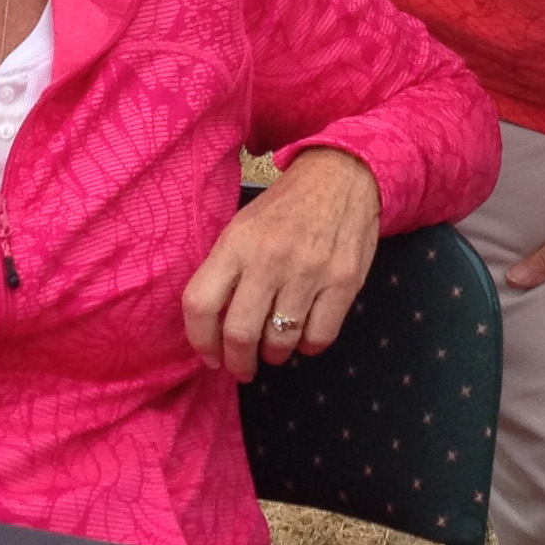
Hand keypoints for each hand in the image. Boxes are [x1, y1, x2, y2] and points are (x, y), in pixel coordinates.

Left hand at [182, 148, 380, 379]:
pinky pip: (319, 337)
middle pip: (240, 333)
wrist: (340, 177)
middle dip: (237, 362)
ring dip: (273, 354)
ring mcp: (309, 271)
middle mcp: (269, 258)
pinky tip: (304, 333)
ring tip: (273, 347)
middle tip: (241, 367)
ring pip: (281, 340)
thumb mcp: (242, 227)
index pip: (200, 303)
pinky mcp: (343, 281)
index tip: (209, 356)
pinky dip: (308, 346)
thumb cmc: (284, 207)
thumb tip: (214, 326)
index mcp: (236, 242)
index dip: (200, 341)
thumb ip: (226, 271)